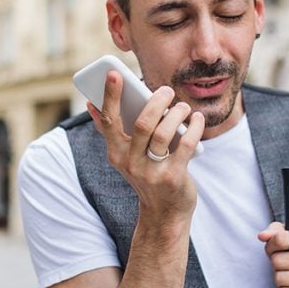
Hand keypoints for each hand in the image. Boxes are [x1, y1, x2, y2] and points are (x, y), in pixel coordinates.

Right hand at [88, 71, 204, 221]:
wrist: (164, 214)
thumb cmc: (147, 175)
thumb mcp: (126, 156)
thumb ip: (111, 132)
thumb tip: (91, 104)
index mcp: (116, 154)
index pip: (110, 121)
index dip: (110, 96)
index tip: (113, 73)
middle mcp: (130, 163)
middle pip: (142, 124)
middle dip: (156, 102)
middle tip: (167, 90)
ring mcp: (152, 172)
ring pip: (164, 133)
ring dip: (177, 114)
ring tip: (183, 107)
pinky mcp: (173, 178)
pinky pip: (185, 146)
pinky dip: (193, 128)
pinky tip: (197, 119)